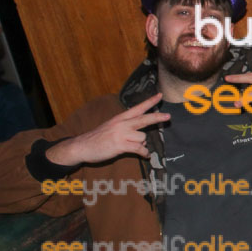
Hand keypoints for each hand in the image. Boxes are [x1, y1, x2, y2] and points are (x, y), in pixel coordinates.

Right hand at [46, 93, 167, 165]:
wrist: (81, 146)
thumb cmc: (98, 138)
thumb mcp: (112, 127)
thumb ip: (127, 128)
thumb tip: (143, 138)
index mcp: (120, 118)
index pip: (138, 108)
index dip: (150, 102)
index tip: (160, 95)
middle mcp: (122, 124)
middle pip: (144, 119)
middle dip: (157, 117)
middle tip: (169, 116)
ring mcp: (121, 134)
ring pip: (143, 137)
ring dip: (143, 144)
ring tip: (137, 147)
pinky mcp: (120, 145)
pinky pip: (139, 148)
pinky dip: (144, 153)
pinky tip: (145, 155)